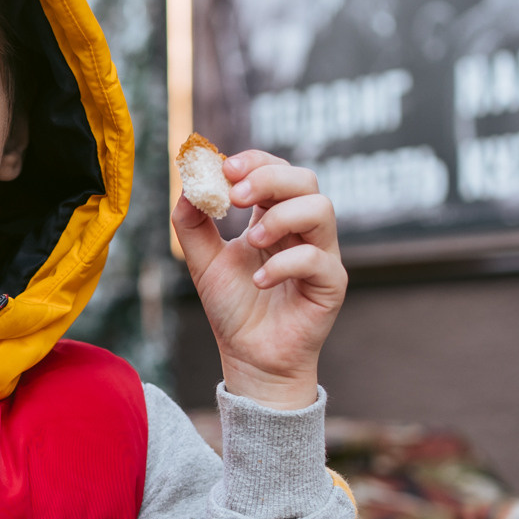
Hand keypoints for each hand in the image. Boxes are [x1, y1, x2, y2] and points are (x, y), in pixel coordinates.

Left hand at [172, 150, 347, 410]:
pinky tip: (259, 282)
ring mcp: (321, 254)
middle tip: (235, 196)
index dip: (255, 161)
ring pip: (321, 209)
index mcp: (274, 216)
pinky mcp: (331, 284)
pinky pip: (317, 259)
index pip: (276, 169)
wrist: (249, 357)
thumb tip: (187, 183)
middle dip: (269, 179)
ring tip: (251, 241)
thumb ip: (192, 224)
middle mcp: (303, 229)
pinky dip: (285, 264)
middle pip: (305, 179)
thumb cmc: (233, 308)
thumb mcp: (203, 261)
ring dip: (281, 217)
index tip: (225, 168)